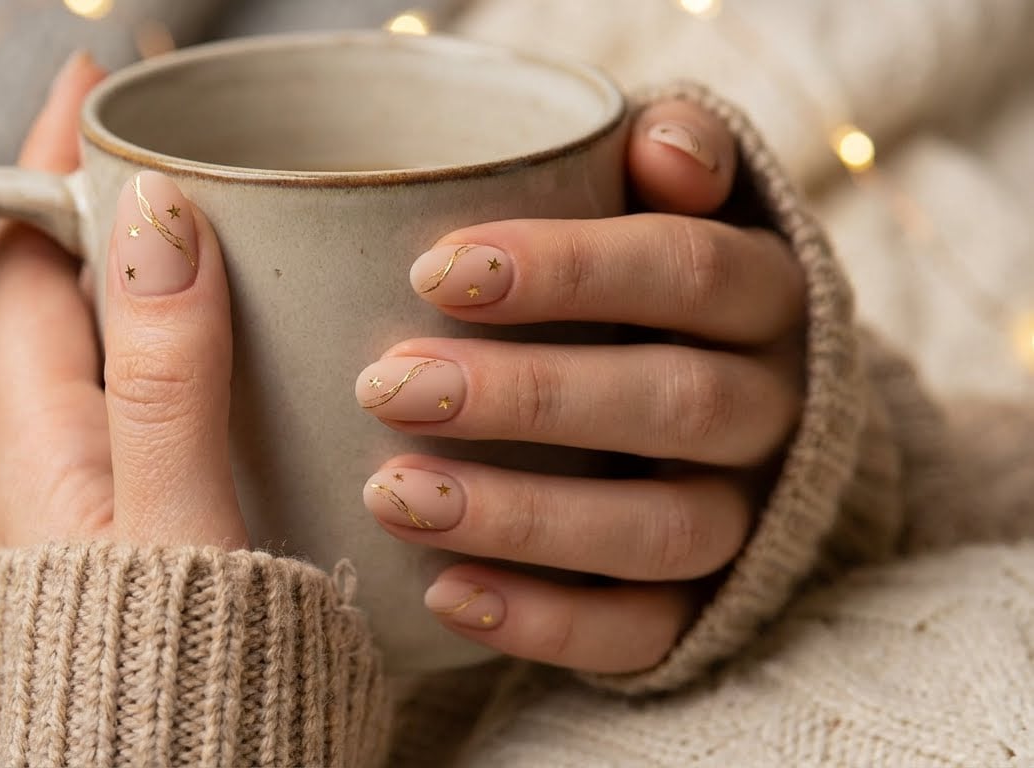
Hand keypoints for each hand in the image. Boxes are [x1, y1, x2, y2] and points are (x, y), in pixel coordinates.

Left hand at [0, 53, 246, 550]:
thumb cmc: (176, 691)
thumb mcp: (178, 523)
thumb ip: (170, 382)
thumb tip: (160, 210)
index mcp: (40, 453)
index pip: (23, 269)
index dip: (48, 172)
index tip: (89, 88)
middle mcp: (53, 473)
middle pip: (68, 307)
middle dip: (118, 220)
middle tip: (196, 157)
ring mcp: (99, 515)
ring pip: (117, 364)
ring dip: (165, 291)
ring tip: (249, 243)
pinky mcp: (149, 551)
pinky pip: (159, 420)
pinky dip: (196, 364)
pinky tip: (259, 372)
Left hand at [357, 100, 805, 672]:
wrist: (709, 415)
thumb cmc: (644, 286)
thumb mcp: (661, 203)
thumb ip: (671, 153)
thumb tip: (664, 149)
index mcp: (762, 295)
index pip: (687, 268)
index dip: (568, 269)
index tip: (432, 272)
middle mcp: (772, 407)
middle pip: (676, 402)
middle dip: (526, 395)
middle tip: (387, 386)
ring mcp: (745, 515)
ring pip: (664, 531)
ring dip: (524, 516)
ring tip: (390, 494)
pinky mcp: (705, 606)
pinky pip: (646, 634)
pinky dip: (548, 626)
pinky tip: (444, 596)